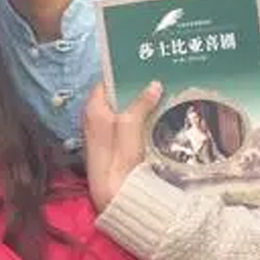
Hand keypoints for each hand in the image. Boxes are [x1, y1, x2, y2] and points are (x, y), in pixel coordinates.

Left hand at [83, 81, 161, 211]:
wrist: (115, 195)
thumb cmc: (118, 159)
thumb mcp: (130, 126)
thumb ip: (141, 104)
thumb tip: (154, 84)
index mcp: (93, 108)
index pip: (107, 81)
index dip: (124, 72)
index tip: (144, 64)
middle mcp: (95, 118)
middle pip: (117, 96)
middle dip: (137, 88)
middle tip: (161, 76)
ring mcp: (104, 133)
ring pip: (125, 111)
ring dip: (142, 104)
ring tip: (165, 91)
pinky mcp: (114, 146)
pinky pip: (129, 125)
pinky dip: (142, 118)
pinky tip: (160, 115)